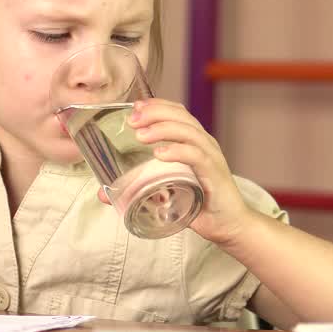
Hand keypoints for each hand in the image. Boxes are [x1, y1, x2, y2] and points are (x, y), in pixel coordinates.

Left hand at [119, 98, 251, 245]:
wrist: (229, 226)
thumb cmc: (199, 205)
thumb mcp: (165, 192)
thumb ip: (137, 190)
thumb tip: (103, 195)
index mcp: (195, 142)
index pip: (178, 113)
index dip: (157, 105)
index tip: (135, 106)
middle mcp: (205, 144)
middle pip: (181, 117)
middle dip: (154, 113)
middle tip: (132, 120)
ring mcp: (211, 158)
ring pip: (188, 132)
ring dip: (162, 130)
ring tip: (141, 135)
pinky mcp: (215, 175)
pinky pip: (197, 156)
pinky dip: (177, 151)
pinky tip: (160, 153)